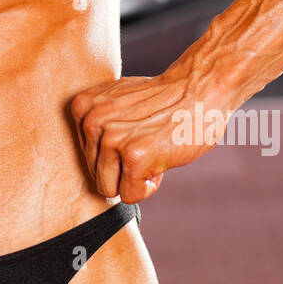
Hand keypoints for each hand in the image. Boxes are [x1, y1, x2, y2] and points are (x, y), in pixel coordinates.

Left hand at [70, 74, 226, 203]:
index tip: (134, 133)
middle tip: (147, 141)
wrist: (200, 89)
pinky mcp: (134, 155)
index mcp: (82, 107)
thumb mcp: (116, 102)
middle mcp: (91, 121)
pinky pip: (130, 194)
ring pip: (110, 187)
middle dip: (123, 168)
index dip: (114, 153)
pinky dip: (149, 185)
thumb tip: (88, 165)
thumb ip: (97, 124)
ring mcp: (111, 138)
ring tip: (153, 148)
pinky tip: (161, 157)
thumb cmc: (163, 100)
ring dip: (135, 176)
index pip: (84, 156)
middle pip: (96, 174)